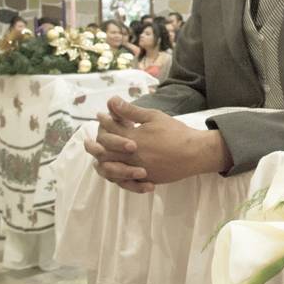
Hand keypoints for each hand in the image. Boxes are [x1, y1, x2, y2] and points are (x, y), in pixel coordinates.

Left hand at [86, 97, 229, 192]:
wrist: (194, 153)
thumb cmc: (175, 132)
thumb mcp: (153, 116)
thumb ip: (130, 111)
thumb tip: (111, 101)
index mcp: (133, 138)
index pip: (111, 130)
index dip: (104, 121)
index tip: (101, 116)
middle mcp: (132, 156)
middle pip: (105, 152)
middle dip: (95, 145)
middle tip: (89, 141)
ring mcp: (138, 170)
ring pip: (112, 170)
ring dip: (102, 163)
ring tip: (98, 158)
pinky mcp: (146, 179)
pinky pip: (126, 182)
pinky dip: (117, 177)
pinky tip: (115, 171)